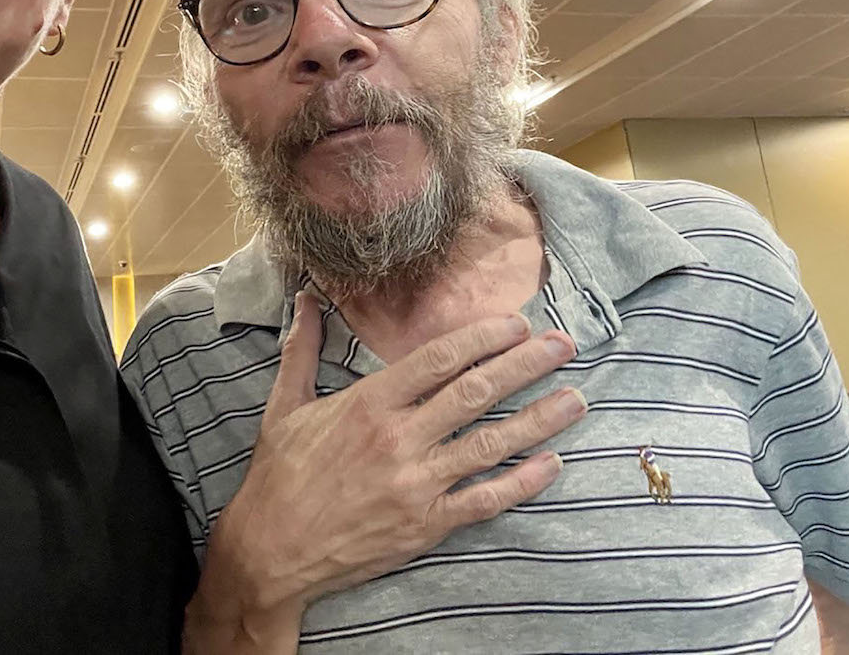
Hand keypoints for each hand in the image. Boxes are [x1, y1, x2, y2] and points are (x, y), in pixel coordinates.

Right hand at [184, 291, 584, 651]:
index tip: (516, 324)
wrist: (272, 549)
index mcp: (368, 403)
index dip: (482, 338)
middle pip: (474, 393)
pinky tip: (551, 463)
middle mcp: (398, 438)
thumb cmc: (280, 475)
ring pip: (491, 445)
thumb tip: (305, 300)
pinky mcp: (426, 525)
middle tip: (562, 345)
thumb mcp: (285, 406)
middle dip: (525, 365)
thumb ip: (303, 350)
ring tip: (576, 398)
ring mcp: (416, 484)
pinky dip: (522, 482)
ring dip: (539, 419)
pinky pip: (485, 500)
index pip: (437, 359)